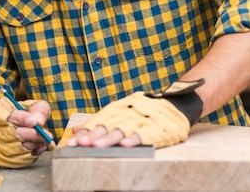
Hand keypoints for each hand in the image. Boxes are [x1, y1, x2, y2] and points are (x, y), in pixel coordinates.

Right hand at [0, 97, 52, 167]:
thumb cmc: (17, 115)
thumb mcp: (28, 105)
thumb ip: (37, 109)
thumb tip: (40, 122)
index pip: (9, 116)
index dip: (22, 119)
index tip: (34, 121)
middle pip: (15, 135)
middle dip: (34, 135)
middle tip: (48, 135)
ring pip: (19, 149)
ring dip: (35, 145)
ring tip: (45, 140)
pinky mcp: (2, 159)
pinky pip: (20, 159)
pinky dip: (33, 154)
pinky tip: (40, 147)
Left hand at [66, 92, 189, 148]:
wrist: (176, 104)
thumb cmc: (144, 112)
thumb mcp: (121, 112)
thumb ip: (98, 123)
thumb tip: (74, 130)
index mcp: (118, 110)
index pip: (98, 120)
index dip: (86, 131)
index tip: (73, 141)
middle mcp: (127, 114)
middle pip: (108, 125)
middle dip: (93, 135)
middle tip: (82, 143)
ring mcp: (141, 121)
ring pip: (123, 130)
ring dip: (110, 138)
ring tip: (97, 145)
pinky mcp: (156, 129)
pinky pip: (144, 134)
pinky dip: (135, 139)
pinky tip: (126, 145)